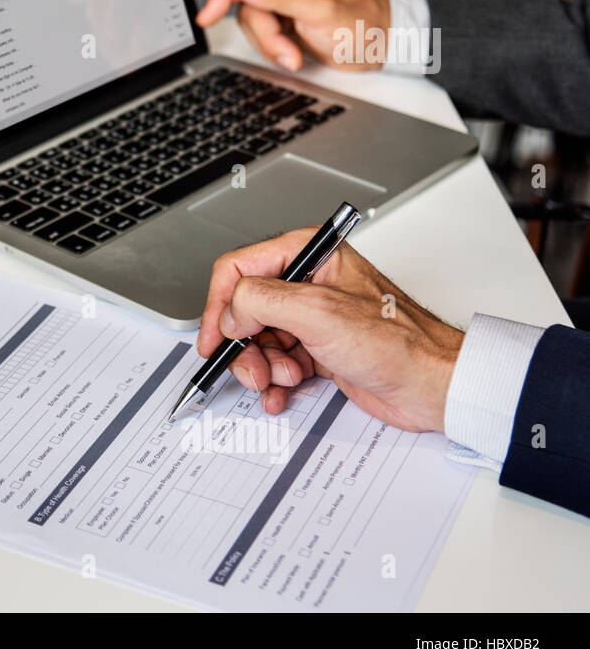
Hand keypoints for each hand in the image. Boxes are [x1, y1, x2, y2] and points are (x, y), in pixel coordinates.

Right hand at [195, 0, 390, 71]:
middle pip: (248, 4)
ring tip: (294, 55)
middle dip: (265, 34)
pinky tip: (294, 52)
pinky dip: (274, 48)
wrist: (380, 46)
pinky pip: (262, 33)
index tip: (208, 17)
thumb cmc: (362, 23)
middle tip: (286, 51)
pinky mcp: (285, 17)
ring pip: (253, 22)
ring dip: (270, 44)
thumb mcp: (319, 9)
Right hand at [197, 229, 463, 432]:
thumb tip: (230, 312)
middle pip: (244, 310)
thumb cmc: (400, 342)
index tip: (215, 337)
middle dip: (245, 345)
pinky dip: (274, 383)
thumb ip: (262, 301)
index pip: (239, 269)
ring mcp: (311, 318)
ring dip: (262, 367)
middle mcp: (307, 282)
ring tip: (283, 380)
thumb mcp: (319, 311)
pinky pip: (276, 364)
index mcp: (309, 255)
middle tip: (254, 368)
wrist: (433, 386)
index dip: (220, 305)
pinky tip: (282, 393)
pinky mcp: (317, 349)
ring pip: (257, 341)